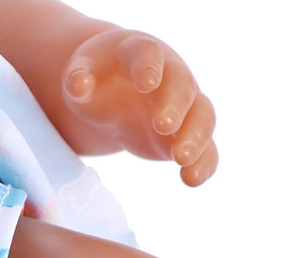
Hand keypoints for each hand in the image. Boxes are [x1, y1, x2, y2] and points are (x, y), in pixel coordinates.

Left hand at [61, 28, 217, 186]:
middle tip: (163, 126)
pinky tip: (193, 179)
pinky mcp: (184, 134)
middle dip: (174, 106)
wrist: (112, 92)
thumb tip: (79, 85)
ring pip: (201, 116)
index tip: (147, 83)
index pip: (148, 54)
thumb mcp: (80, 75)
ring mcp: (183, 105)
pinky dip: (203, 162)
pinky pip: (204, 146)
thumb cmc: (96, 80)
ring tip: (181, 159)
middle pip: (181, 86)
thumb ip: (78, 79)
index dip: (149, 67)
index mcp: (139, 53)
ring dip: (195, 137)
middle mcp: (170, 75)